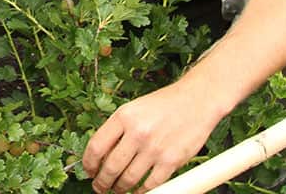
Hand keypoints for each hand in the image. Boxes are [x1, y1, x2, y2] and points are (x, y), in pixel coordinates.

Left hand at [82, 82, 218, 193]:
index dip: (88, 164)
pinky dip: (141, 191)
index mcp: (124, 116)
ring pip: (128, 179)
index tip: (88, 171)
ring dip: (119, 189)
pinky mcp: (171, 161)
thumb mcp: (134, 108)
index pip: (96, 146)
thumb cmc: (164, 104)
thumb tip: (101, 155)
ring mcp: (154, 148)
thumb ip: (118, 129)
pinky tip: (137, 191)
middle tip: (100, 187)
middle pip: (110, 167)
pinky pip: (150, 184)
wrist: (196, 100)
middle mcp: (137, 132)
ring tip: (117, 189)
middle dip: (102, 182)